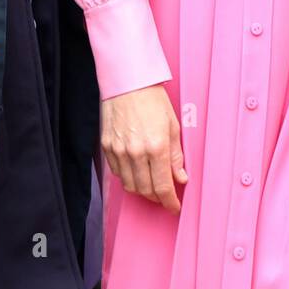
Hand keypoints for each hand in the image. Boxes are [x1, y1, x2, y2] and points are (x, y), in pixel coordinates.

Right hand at [101, 84, 187, 213]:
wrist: (126, 82)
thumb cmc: (151, 99)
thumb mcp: (173, 125)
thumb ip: (176, 156)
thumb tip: (180, 177)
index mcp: (156, 146)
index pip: (163, 186)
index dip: (170, 202)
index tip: (174, 207)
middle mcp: (136, 152)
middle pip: (146, 190)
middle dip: (157, 198)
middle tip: (165, 196)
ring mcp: (119, 151)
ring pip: (130, 185)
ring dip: (142, 190)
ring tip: (151, 185)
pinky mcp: (107, 147)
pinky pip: (117, 173)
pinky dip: (128, 177)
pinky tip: (136, 171)